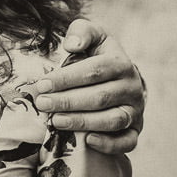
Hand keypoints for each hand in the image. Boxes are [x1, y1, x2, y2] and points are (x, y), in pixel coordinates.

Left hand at [34, 18, 145, 153]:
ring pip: (112, 120)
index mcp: (120, 63)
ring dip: (82, 122)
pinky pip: (128, 142)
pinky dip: (110, 144)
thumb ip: (81, 32)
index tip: (41, 84)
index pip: (93, 71)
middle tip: (42, 103)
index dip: (66, 79)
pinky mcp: (135, 130)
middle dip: (67, 101)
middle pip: (99, 97)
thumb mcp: (92, 34)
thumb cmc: (97, 53)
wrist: (120, 75)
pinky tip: (87, 141)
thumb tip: (72, 45)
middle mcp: (132, 88)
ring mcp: (135, 110)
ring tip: (55, 120)